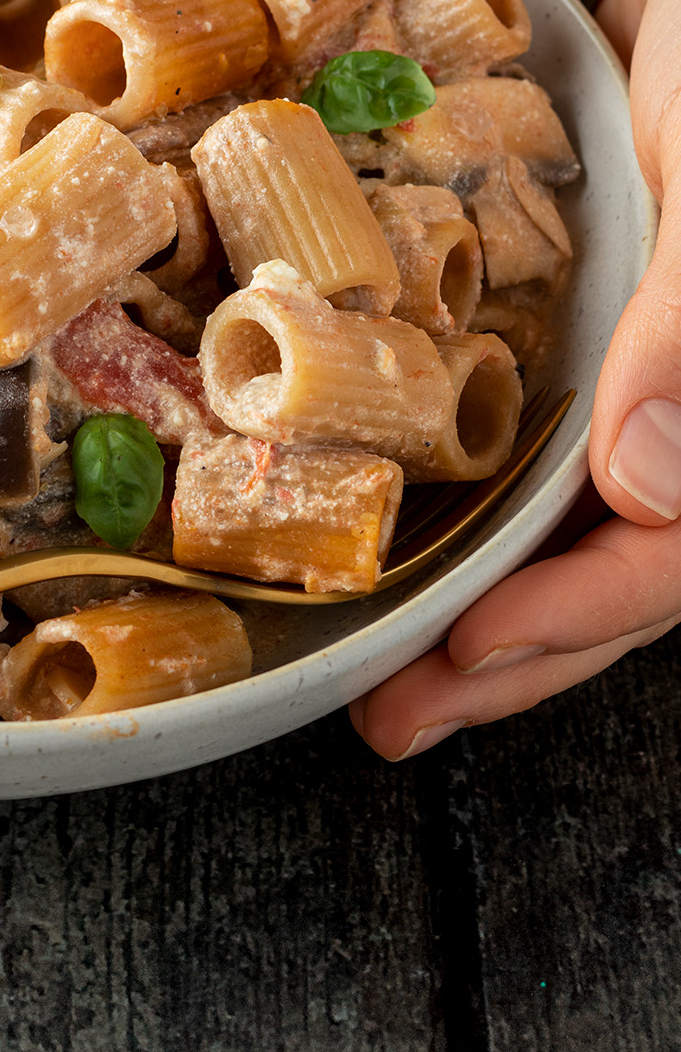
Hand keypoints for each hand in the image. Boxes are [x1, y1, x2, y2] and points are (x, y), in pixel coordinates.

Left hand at [351, 0, 680, 757]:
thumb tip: (641, 489)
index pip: (677, 551)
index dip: (572, 620)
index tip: (462, 663)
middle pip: (623, 569)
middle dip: (512, 655)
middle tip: (400, 718)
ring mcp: (657, 374)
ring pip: (583, 525)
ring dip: (495, 601)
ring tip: (398, 670)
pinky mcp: (599, 334)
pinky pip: (550, 446)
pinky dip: (490, 500)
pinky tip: (421, 530)